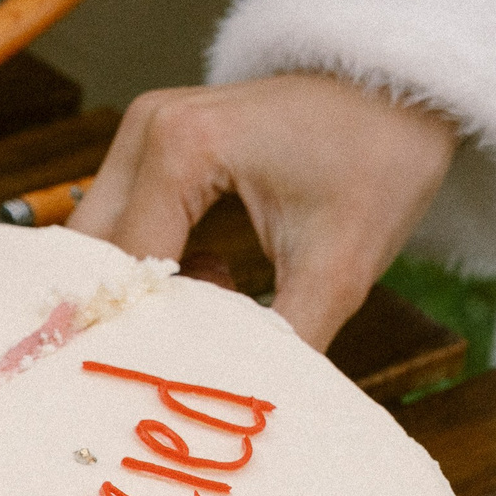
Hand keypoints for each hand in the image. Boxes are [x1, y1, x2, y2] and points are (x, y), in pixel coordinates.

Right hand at [69, 74, 457, 350]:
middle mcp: (147, 129)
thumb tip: (248, 404)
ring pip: (104, 240)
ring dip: (144, 287)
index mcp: (183, 149)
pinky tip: (215, 275)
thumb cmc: (379, 161)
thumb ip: (287, 341)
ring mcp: (145, 129)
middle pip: (95, 254)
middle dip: (131, 311)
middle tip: (180, 356)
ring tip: (216, 302)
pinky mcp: (156, 140)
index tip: (170, 383)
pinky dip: (156, 261)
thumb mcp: (339, 267)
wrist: (401, 91)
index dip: (147, 334)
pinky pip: (124, 219)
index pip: (131, 270)